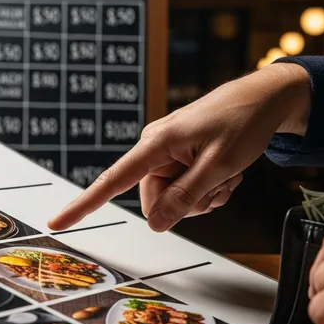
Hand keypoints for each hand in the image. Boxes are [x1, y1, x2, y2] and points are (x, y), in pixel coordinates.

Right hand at [47, 63, 311, 231]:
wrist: (264, 99)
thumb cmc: (242, 122)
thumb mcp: (219, 166)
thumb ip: (186, 197)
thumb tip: (156, 224)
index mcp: (156, 144)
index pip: (114, 180)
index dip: (85, 204)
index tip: (58, 221)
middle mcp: (156, 148)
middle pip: (156, 200)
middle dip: (189, 202)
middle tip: (218, 183)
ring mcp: (170, 153)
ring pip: (175, 198)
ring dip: (204, 196)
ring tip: (226, 173)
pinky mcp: (182, 157)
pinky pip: (188, 189)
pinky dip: (210, 188)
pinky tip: (227, 172)